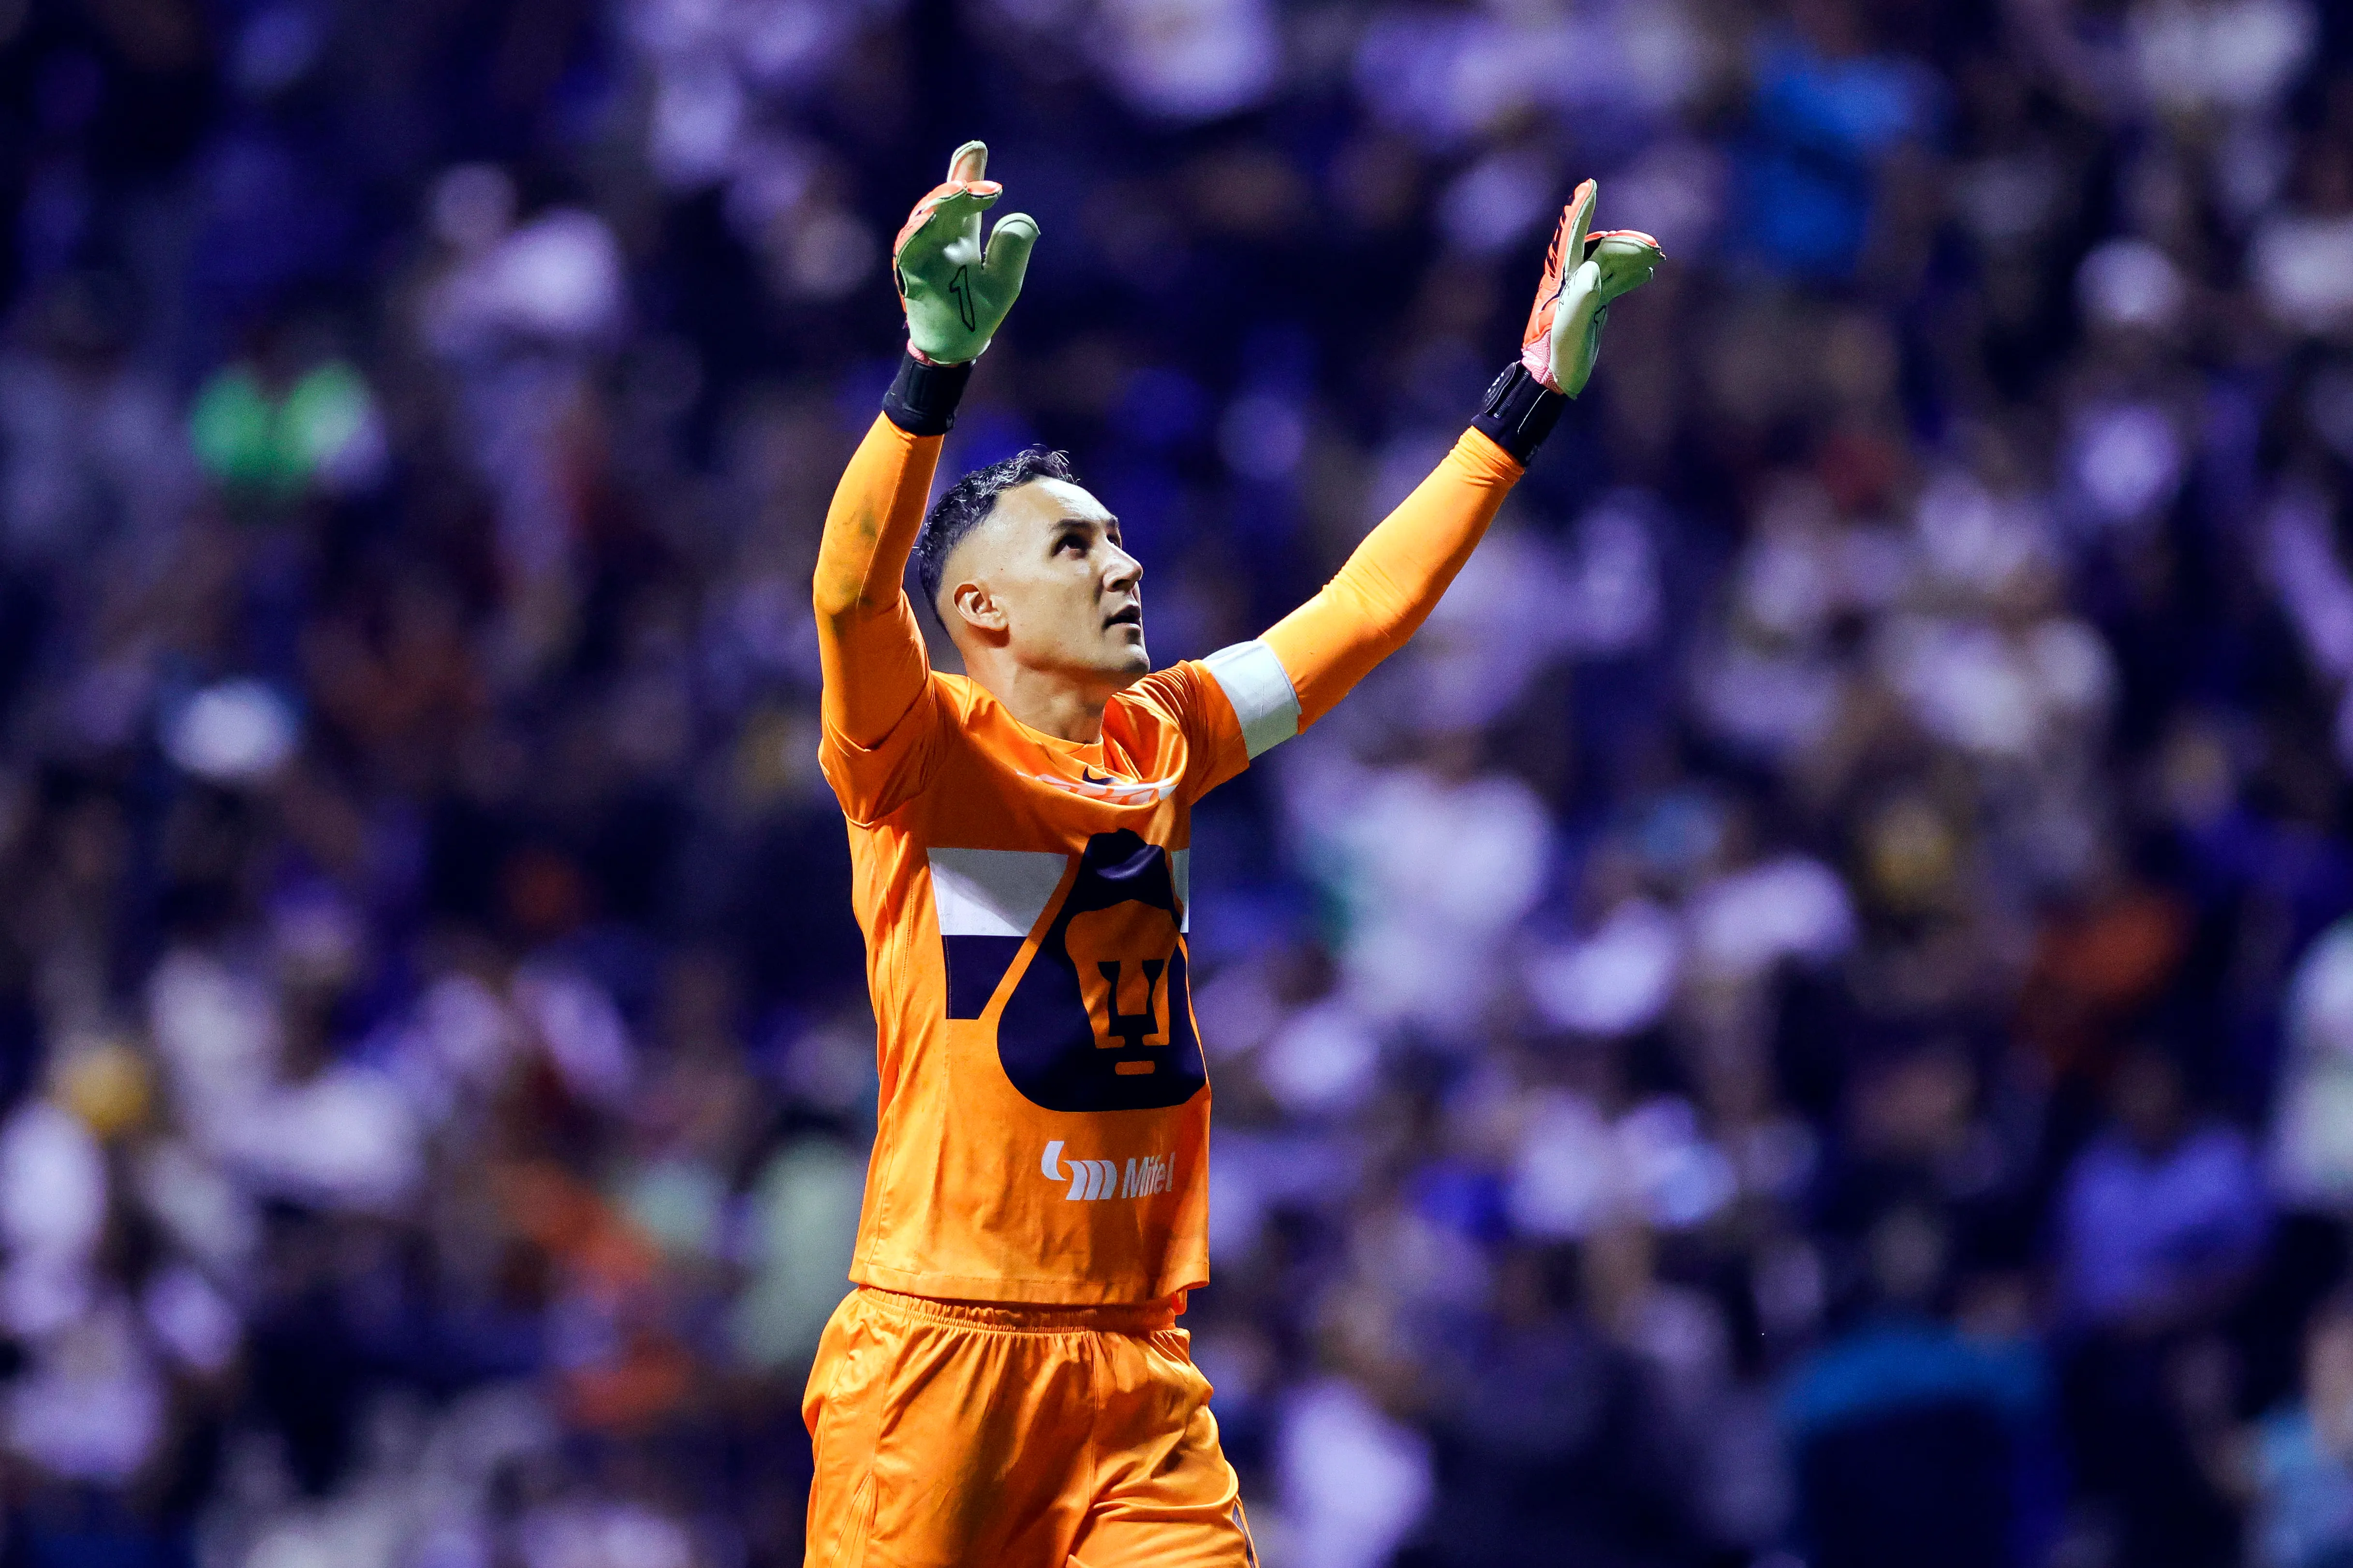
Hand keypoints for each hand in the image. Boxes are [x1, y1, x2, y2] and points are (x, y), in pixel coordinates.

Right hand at [891, 141, 1038, 365]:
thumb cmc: (977, 312)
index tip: (977, 147)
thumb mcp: (1005, 281)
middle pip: (942, 199)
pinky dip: (919, 230)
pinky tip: (933, 214)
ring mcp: (921, 253)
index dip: (968, 170)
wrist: (956, 348)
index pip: (963, 197)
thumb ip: (1013, 249)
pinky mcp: (909, 273)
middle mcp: (939, 238)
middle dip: (958, 180)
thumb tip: (1019, 217)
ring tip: (960, 188)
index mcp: (961, 235)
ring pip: (924, 217)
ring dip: (940, 201)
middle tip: (979, 167)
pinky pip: (909, 247)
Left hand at [1518, 180, 1662, 396]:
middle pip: (1600, 249)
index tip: (1590, 185)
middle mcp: (1570, 279)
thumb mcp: (1569, 331)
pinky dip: (1630, 274)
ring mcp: (1581, 290)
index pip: (1571, 237)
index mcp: (1561, 280)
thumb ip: (1579, 301)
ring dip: (1633, 256)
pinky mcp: (1591, 303)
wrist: (1552, 380)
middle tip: (1655, 249)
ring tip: (1658, 257)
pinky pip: (1613, 280)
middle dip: (1627, 243)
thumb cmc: (1556, 357)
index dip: (1581, 211)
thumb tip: (1593, 270)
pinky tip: (1647, 272)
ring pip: (1610, 263)